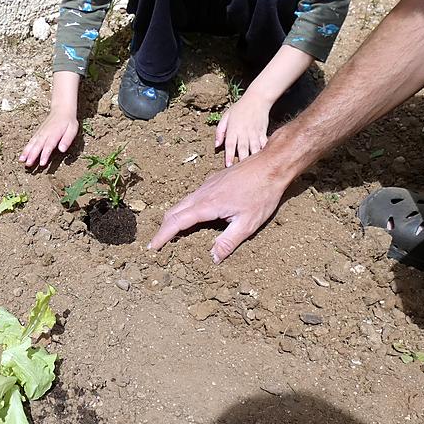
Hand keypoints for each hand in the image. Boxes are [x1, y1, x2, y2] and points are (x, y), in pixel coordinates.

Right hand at [19, 111, 78, 167]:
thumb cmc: (68, 121)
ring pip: (32, 143)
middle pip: (38, 145)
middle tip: (28, 165)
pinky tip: (22, 155)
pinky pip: (31, 141)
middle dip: (32, 155)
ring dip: (26, 152)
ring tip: (21, 161)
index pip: (49, 146)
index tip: (41, 164)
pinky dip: (26, 148)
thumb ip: (67, 139)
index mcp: (55, 133)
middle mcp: (45, 133)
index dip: (45, 155)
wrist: (61, 109)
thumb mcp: (73, 129)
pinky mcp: (38, 133)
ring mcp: (40, 133)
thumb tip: (62, 150)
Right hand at [148, 150, 290, 262]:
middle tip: (157, 243)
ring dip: (173, 218)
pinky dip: (184, 209)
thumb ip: (228, 241)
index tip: (152, 247)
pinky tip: (192, 217)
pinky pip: (192, 197)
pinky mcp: (213, 181)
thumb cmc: (262, 193)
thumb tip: (213, 258)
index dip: (163, 236)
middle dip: (163, 228)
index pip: (177, 222)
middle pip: (173, 211)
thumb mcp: (248, 223)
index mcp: (208, 205)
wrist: (271, 165)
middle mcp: (202, 193)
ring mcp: (207, 185)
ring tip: (171, 233)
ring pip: (182, 203)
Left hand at [215, 92, 271, 167]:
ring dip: (252, 159)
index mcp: (233, 129)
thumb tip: (216, 145)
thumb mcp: (226, 116)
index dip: (228, 156)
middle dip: (241, 161)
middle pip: (242, 149)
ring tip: (252, 170)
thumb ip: (220, 131)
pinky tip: (264, 160)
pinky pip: (263, 144)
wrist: (257, 99)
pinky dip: (263, 152)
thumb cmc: (239, 108)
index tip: (228, 166)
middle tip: (240, 174)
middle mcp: (244, 132)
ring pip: (253, 149)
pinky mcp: (263, 133)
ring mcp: (254, 133)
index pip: (230, 145)